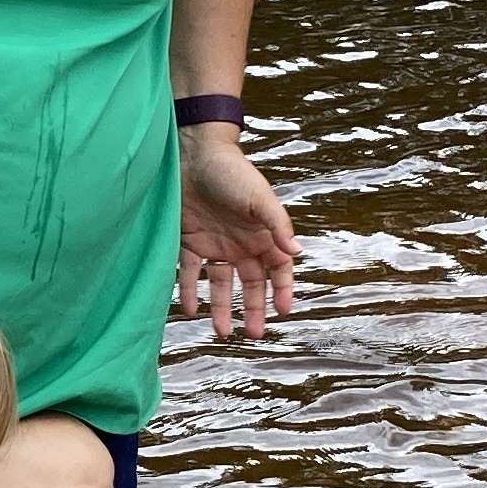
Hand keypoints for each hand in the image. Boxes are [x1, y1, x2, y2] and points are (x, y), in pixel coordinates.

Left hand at [175, 126, 297, 340]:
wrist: (195, 154)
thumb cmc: (233, 172)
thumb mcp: (260, 199)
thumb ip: (279, 227)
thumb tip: (298, 254)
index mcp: (262, 235)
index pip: (278, 270)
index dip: (283, 290)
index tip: (284, 312)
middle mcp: (240, 244)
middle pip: (250, 284)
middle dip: (253, 309)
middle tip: (253, 334)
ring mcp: (215, 244)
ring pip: (220, 284)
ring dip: (221, 307)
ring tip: (221, 332)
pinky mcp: (189, 241)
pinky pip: (189, 273)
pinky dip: (189, 291)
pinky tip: (190, 310)